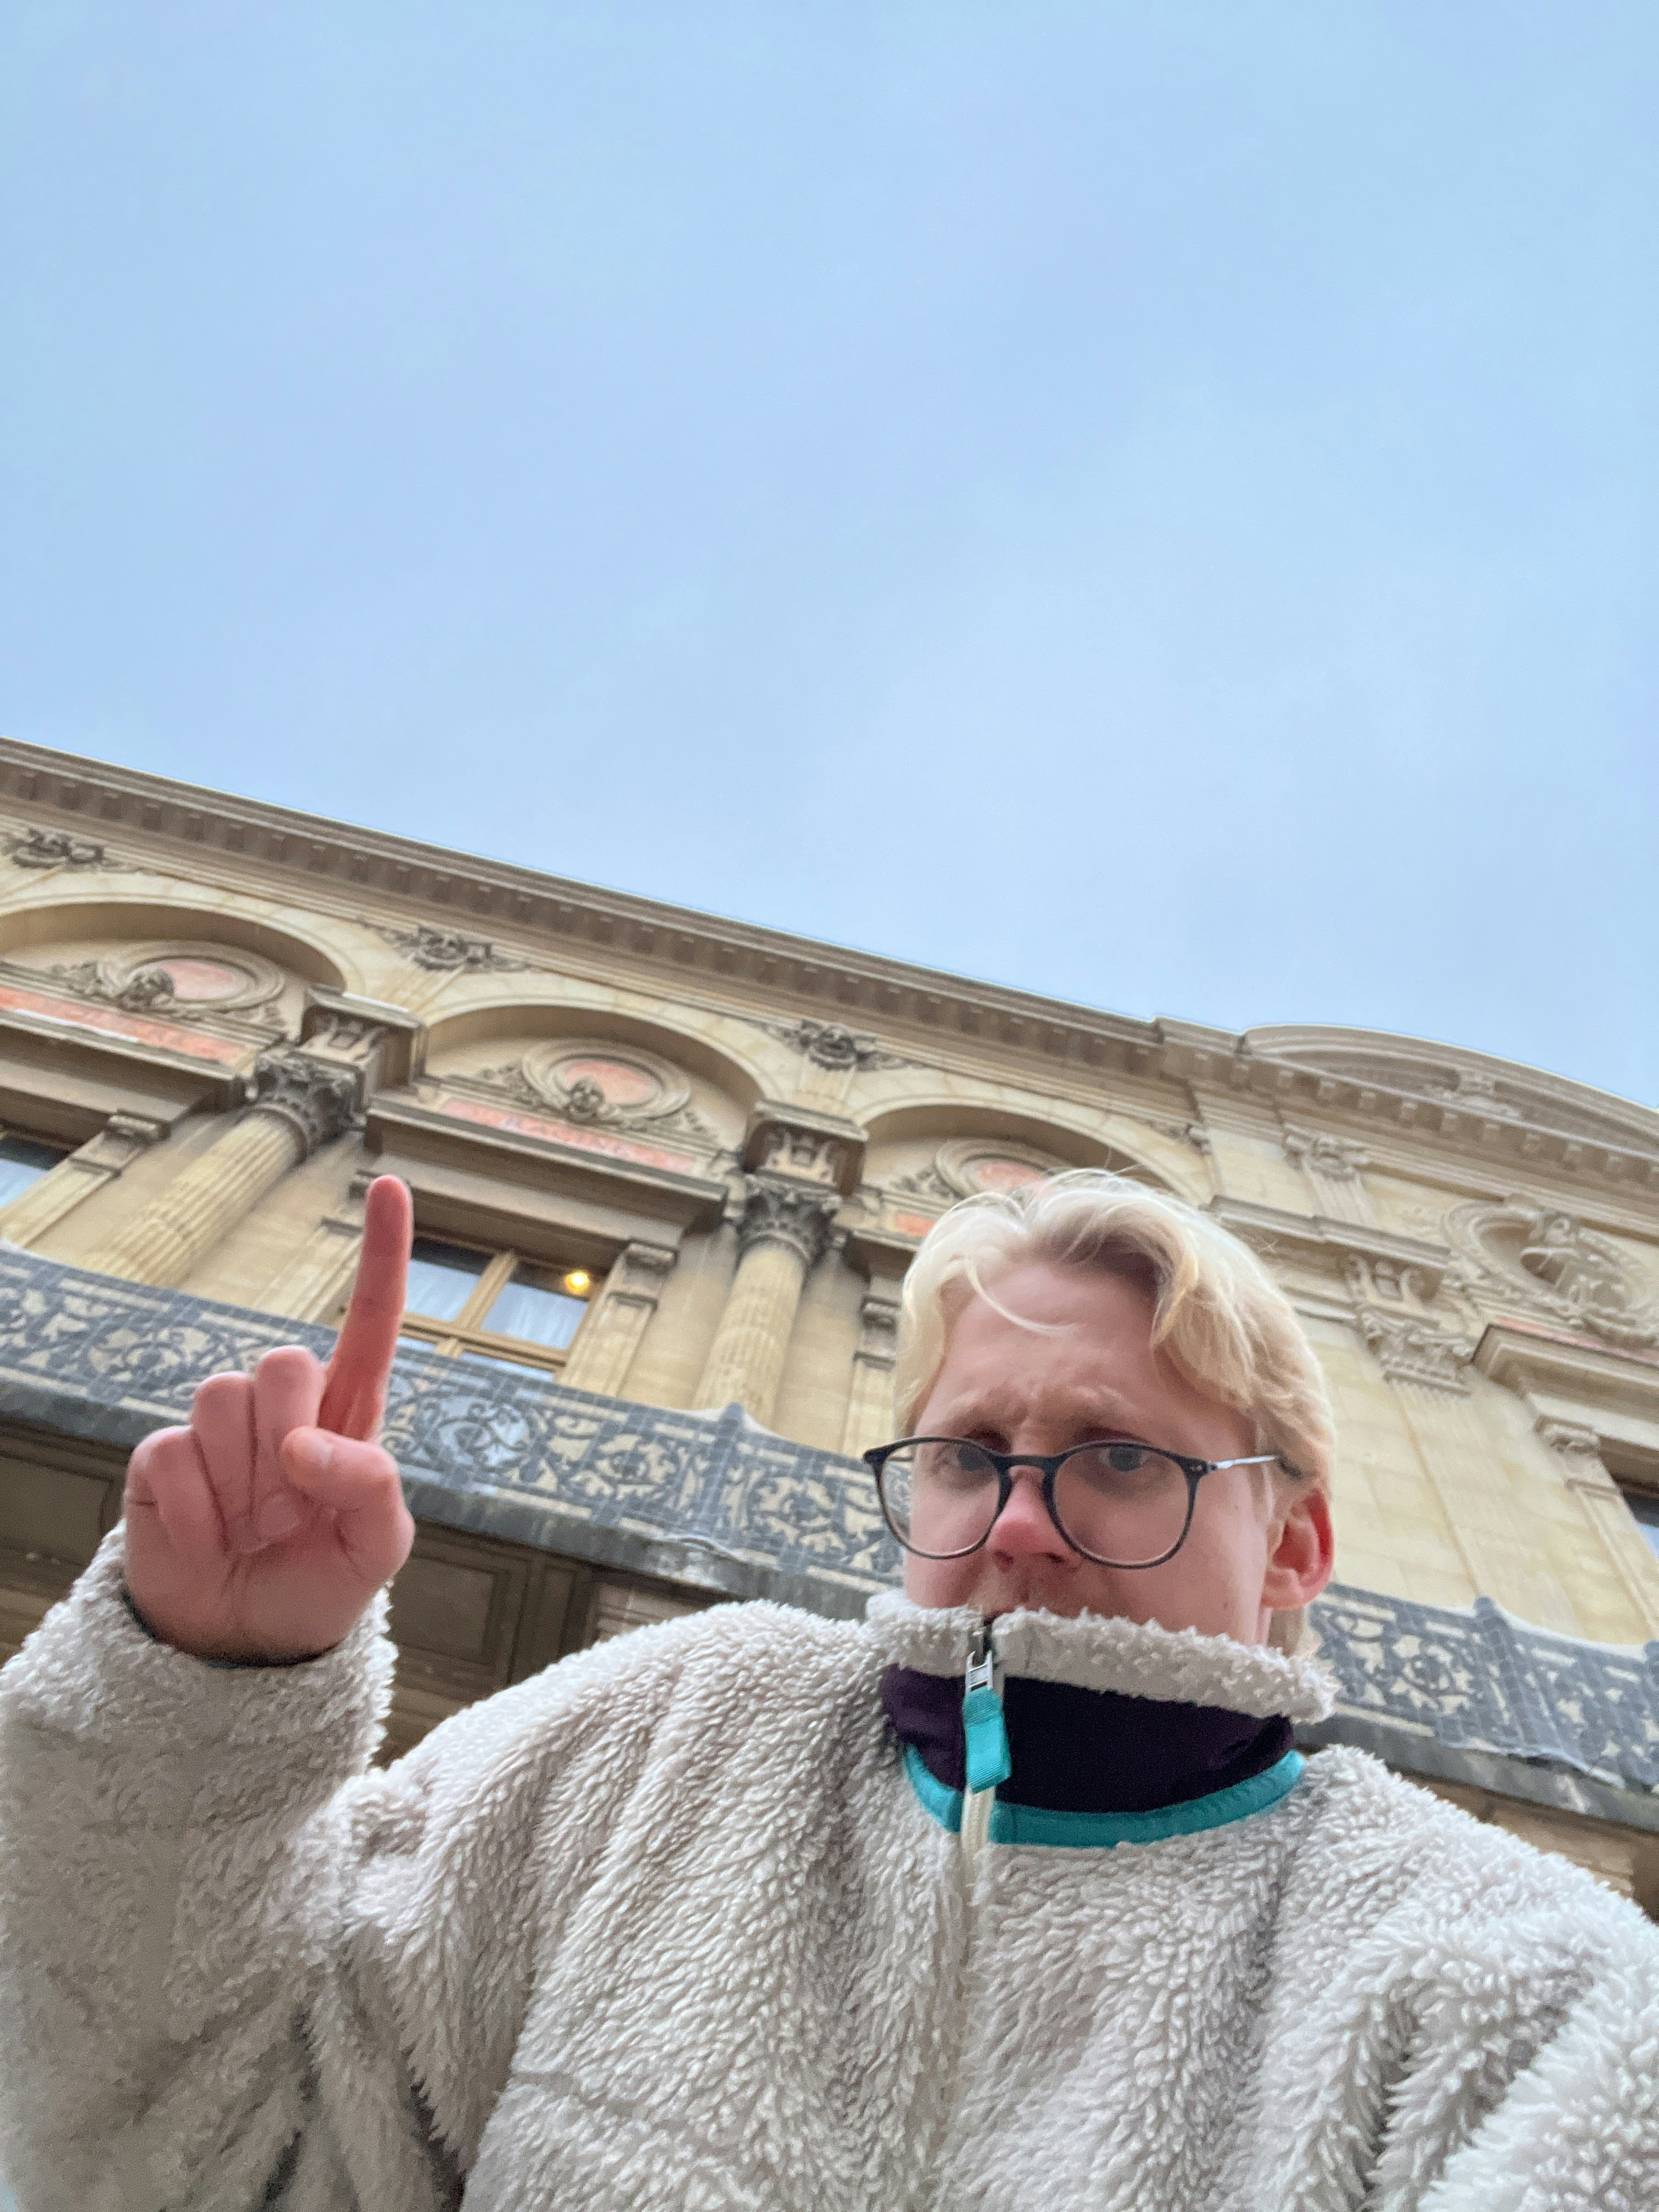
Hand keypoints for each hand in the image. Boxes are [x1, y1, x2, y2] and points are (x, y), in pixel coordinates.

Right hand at [121, 1176, 415, 1662]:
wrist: (245, 1642)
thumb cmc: (322, 1582)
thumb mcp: (377, 1547)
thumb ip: (369, 1485)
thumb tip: (303, 1445)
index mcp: (348, 1416)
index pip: (370, 1322)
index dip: (382, 1254)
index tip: (389, 1184)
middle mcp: (282, 1408)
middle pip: (283, 1362)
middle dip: (288, 1445)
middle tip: (289, 1515)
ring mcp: (218, 1428)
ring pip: (223, 1401)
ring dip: (242, 1484)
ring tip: (251, 1529)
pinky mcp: (162, 1458)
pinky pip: (175, 1454)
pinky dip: (197, 1512)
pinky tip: (208, 1538)